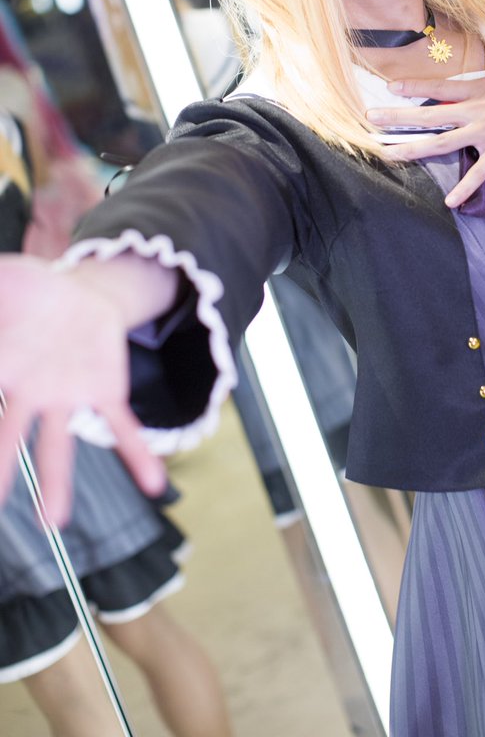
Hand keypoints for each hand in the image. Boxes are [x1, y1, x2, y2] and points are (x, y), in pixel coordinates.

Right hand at [0, 255, 168, 524]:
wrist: (77, 295)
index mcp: (3, 366)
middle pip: (7, 436)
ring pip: (57, 445)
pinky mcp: (103, 391)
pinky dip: (137, 454)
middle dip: (0, 467)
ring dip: (56, 483)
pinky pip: (120, 425)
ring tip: (52, 522)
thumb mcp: (5, 277)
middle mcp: (29, 392)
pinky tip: (154, 482)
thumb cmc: (29, 289)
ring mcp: (66, 396)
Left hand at [366, 67, 484, 206]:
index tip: (389, 87)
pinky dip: (464, 188)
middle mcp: (475, 111)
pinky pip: (478, 173)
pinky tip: (449, 201)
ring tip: (390, 153)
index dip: (412, 86)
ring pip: (442, 142)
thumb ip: (477, 92)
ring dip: (413, 148)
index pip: (438, 88)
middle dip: (398, 117)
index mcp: (476, 92)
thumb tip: (456, 97)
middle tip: (371, 118)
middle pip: (429, 115)